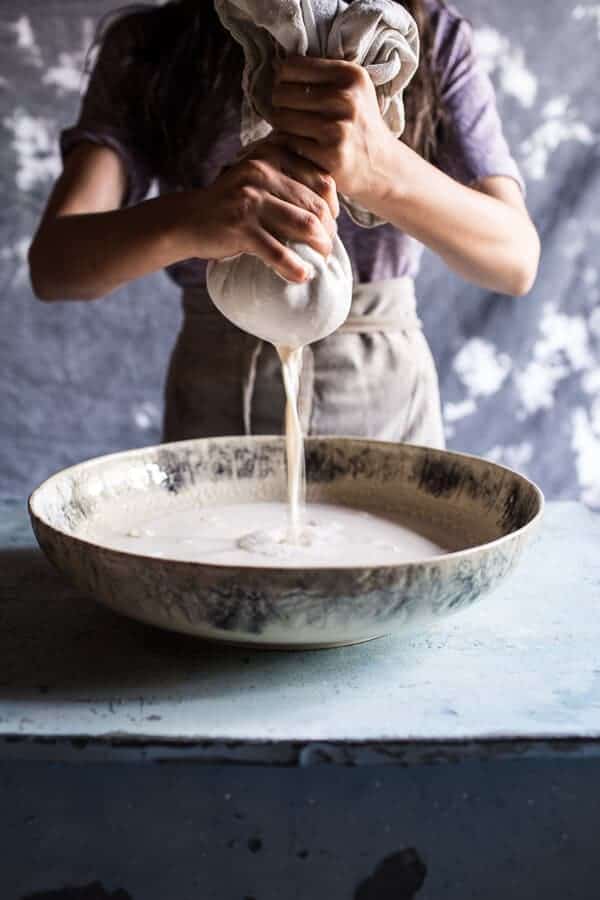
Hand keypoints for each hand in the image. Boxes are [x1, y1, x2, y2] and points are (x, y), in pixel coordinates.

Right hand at [187, 148, 336, 282]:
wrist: (188, 219)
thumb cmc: (232, 203)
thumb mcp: (257, 178)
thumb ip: (287, 179)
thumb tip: (331, 205)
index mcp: (271, 157)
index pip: (322, 180)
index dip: (333, 206)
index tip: (331, 223)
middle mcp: (262, 173)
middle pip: (317, 205)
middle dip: (329, 231)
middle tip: (327, 247)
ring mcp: (251, 200)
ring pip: (305, 226)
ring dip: (320, 247)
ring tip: (321, 259)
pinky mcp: (241, 228)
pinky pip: (279, 252)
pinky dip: (295, 268)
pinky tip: (302, 276)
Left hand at [270, 55, 393, 203]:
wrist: (382, 167)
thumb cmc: (358, 125)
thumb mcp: (352, 89)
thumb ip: (322, 75)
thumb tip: (275, 68)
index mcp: (350, 75)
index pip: (289, 67)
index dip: (282, 81)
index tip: (291, 94)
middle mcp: (346, 98)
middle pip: (281, 93)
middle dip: (280, 106)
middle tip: (291, 118)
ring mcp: (338, 128)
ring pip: (281, 118)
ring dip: (281, 128)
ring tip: (295, 133)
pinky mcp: (330, 155)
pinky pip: (287, 143)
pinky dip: (287, 147)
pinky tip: (299, 150)